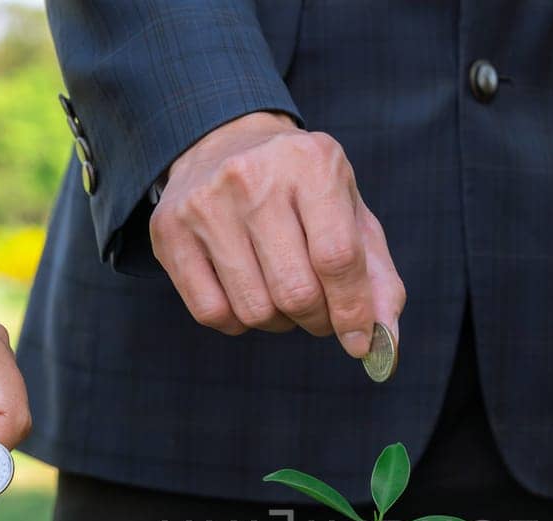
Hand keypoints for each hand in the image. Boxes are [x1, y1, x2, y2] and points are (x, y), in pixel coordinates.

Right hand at [149, 111, 405, 357]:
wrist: (225, 144)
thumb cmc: (302, 191)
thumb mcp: (351, 215)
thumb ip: (377, 279)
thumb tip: (384, 344)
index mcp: (311, 164)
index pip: (336, 258)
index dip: (352, 311)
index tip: (359, 340)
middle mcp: (253, 177)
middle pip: (295, 292)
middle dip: (317, 320)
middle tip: (319, 314)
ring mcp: (204, 204)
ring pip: (254, 310)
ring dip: (279, 322)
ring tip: (283, 296)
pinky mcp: (168, 231)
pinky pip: (212, 313)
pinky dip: (238, 322)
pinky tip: (247, 293)